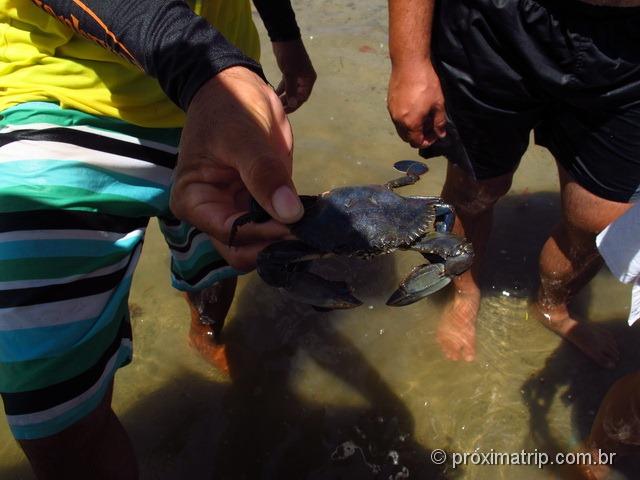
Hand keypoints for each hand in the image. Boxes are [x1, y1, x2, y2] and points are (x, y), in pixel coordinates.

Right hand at [170, 66, 303, 271]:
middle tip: (307, 233)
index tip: (293, 225)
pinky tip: (314, 219)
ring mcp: (237, 211)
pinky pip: (276, 226)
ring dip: (287, 240)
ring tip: (314, 228)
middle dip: (274, 246)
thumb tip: (290, 214)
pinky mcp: (260, 204)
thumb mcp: (245, 138)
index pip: (229, 235)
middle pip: (243, 250)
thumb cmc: (228, 108)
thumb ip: (264, 175)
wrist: (236, 86)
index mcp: (194, 201)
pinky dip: (294, 226)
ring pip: (261, 244)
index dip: (262, 234)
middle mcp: (212, 214)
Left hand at [272, 39, 316, 112]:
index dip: (295, 105)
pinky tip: (274, 93)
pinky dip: (282, 88)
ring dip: (285, 96)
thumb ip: (291, 90)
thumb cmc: (289, 56)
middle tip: (279, 108)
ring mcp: (298, 75)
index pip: (303, 97)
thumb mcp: (290, 74)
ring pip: (292, 89)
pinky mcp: (290, 71)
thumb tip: (293, 104)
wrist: (284, 38)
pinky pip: (287, 83)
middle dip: (289, 101)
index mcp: (309, 79)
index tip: (285, 111)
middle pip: (298, 95)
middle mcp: (305, 78)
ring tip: (276, 102)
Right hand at [387, 59, 446, 147]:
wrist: (409, 64)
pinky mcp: (389, 103)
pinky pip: (397, 118)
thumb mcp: (438, 104)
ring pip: (401, 128)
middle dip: (418, 136)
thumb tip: (440, 134)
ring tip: (422, 118)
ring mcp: (392, 112)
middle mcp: (398, 121)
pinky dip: (405, 119)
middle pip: (407, 138)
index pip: (417, 142)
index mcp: (411, 123)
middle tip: (429, 128)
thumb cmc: (426, 82)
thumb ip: (439, 122)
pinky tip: (413, 108)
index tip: (435, 135)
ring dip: (411, 128)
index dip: (427, 142)